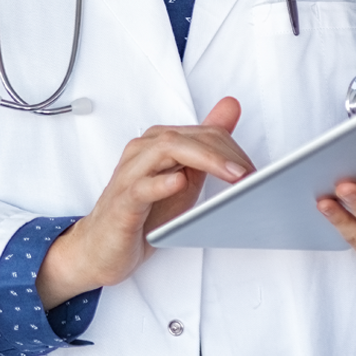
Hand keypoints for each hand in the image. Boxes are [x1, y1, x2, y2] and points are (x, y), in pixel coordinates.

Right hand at [38, 97, 254, 306]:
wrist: (101, 248)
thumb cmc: (143, 212)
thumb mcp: (184, 177)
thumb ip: (206, 145)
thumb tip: (231, 107)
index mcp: (160, 142)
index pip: (202, 133)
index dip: (232, 149)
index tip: (254, 170)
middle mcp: (143, 150)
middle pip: (187, 138)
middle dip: (223, 153)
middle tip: (249, 173)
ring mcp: (131, 174)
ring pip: (166, 150)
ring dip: (204, 159)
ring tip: (231, 175)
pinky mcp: (123, 202)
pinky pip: (141, 186)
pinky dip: (162, 183)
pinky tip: (180, 182)